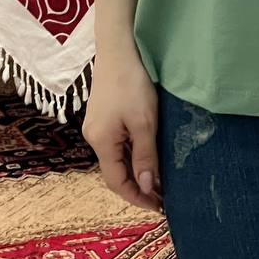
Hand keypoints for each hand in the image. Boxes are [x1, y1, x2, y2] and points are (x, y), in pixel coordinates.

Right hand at [81, 46, 163, 212]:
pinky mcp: (103, 117)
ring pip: (117, 159)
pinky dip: (133, 156)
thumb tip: (148, 188)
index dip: (137, 197)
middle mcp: (94, 138)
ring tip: (160, 181)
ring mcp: (97, 127)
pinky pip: (117, 145)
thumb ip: (145, 156)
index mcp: (101, 142)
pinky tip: (148, 156)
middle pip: (115, 172)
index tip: (159, 207)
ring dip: (136, 172)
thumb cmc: (132, 84)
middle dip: (138, 187)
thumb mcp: (144, 123)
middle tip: (163, 197)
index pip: (117, 182)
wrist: (119, 51)